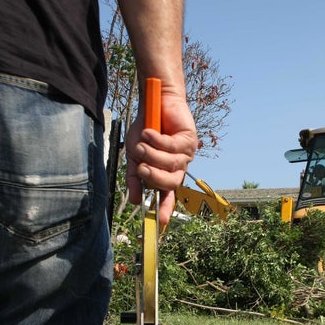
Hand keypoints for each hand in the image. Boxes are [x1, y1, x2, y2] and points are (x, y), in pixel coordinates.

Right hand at [126, 91, 197, 225]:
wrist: (154, 102)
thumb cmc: (145, 128)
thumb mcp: (134, 155)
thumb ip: (135, 177)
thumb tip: (134, 201)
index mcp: (166, 172)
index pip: (168, 194)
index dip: (166, 208)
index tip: (161, 222)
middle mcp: (179, 166)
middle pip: (172, 182)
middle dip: (154, 177)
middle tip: (141, 167)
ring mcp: (186, 153)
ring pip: (171, 164)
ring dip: (152, 154)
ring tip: (142, 142)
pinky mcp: (190, 139)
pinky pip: (172, 146)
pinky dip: (157, 140)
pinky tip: (149, 132)